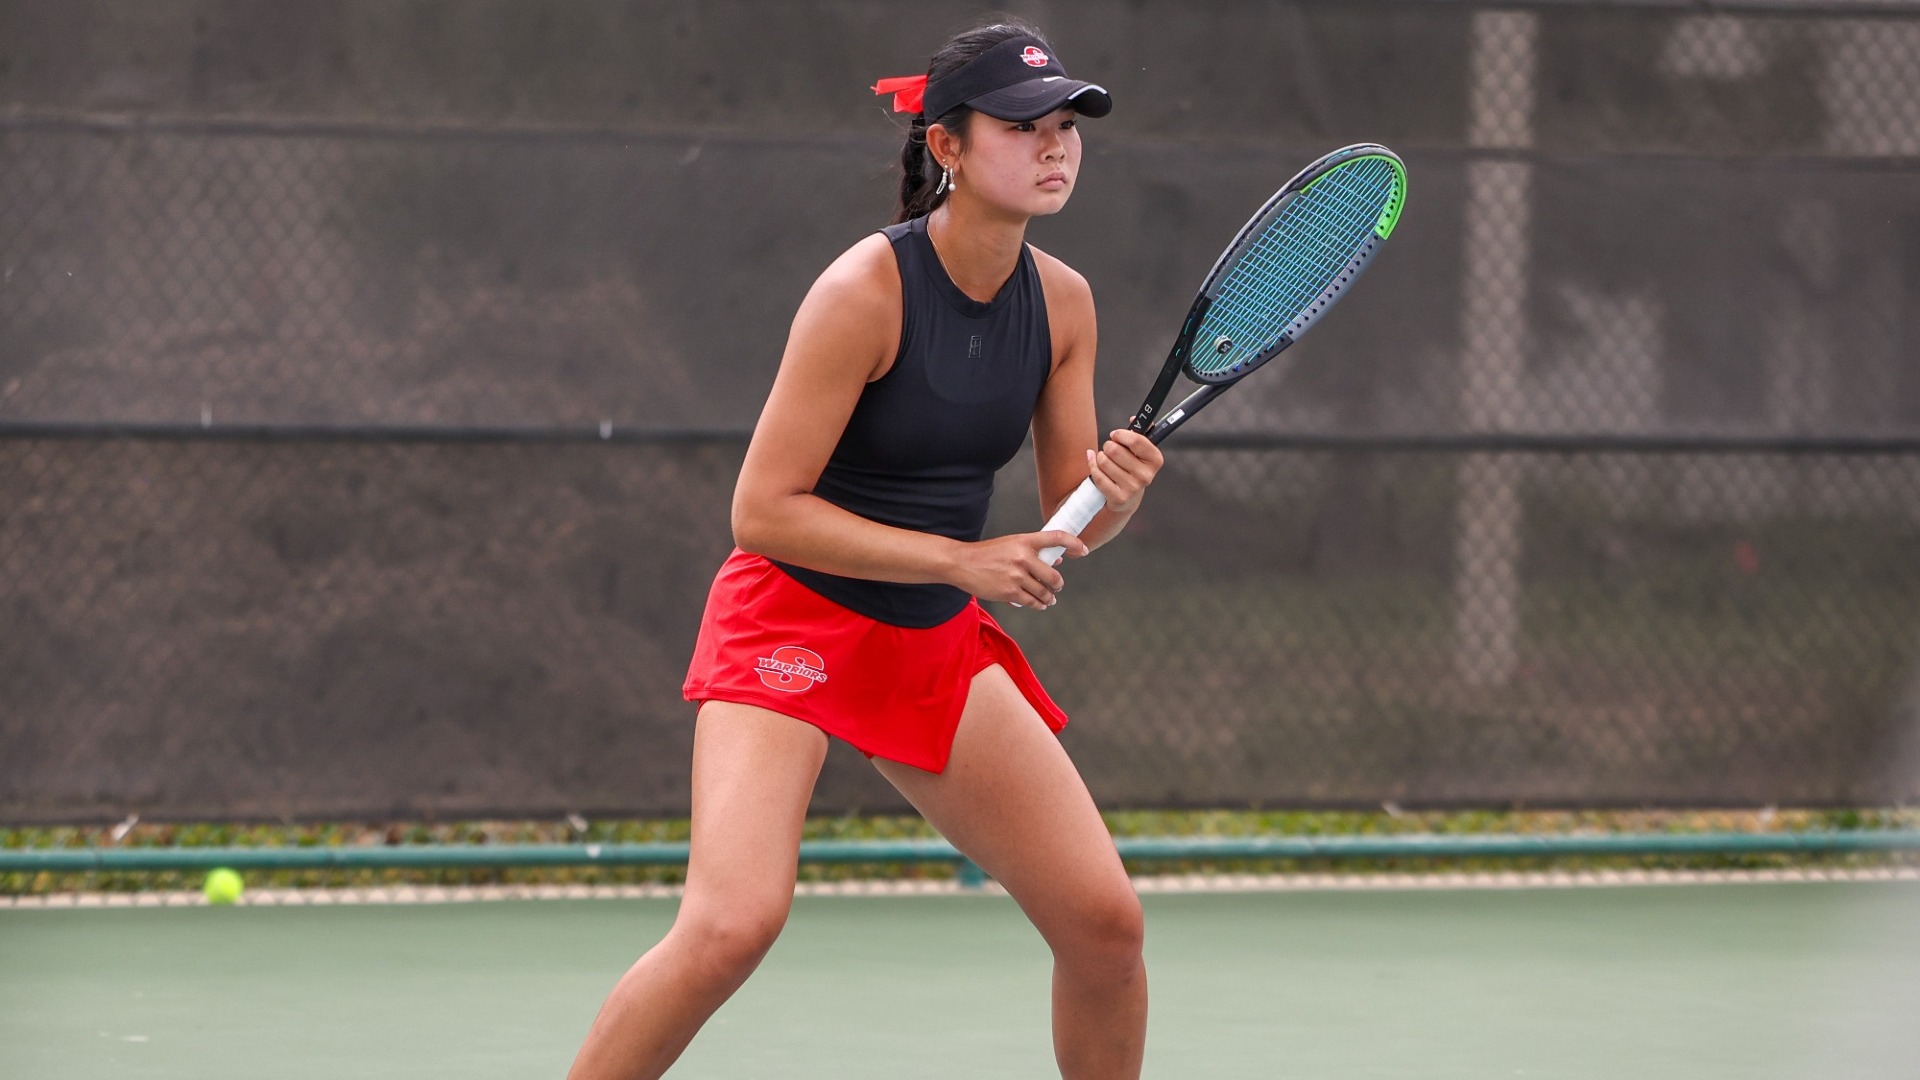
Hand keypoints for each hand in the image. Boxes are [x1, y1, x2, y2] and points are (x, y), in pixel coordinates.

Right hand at [952, 531, 1088, 608]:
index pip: (1056, 537)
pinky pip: (1031, 601)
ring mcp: (1016, 576)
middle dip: (1058, 584)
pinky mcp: (1009, 592)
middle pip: (1053, 576)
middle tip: (1057, 586)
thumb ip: (1033, 551)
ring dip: (1049, 598)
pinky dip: (1038, 605)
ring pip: (1044, 591)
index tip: (1083, 550)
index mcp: (1024, 541)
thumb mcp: (1010, 545)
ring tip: (1049, 599)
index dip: (1074, 543)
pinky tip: (1039, 604)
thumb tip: (1056, 562)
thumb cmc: (986, 553)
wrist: (962, 564)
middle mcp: (1023, 557)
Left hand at [1087, 427, 1163, 513]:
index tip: (1115, 435)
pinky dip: (1093, 467)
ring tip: (1105, 460)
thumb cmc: (1132, 468)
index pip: (1136, 440)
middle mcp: (1146, 475)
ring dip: (1100, 457)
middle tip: (1110, 450)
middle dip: (1108, 446)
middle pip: (1115, 450)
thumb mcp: (1140, 451)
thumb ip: (1139, 432)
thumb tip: (1133, 419)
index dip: (1121, 434)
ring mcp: (1132, 488)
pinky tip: (1095, 465)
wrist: (1127, 499)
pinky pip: (1098, 475)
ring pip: (1104, 461)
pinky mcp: (1119, 497)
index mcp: (1155, 460)